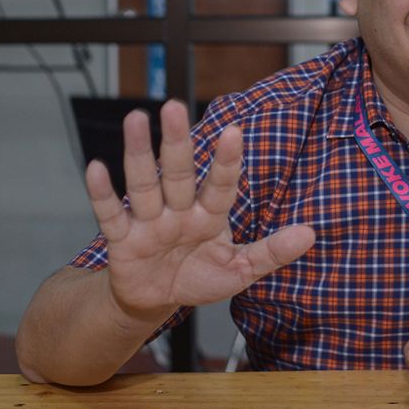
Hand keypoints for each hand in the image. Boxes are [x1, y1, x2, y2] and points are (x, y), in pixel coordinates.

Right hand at [85, 99, 314, 323]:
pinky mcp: (122, 240)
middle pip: (179, 172)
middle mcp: (179, 210)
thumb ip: (272, 252)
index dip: (226, 161)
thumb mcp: (240, 270)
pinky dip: (102, 194)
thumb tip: (310, 234)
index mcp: (210, 215)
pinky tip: (97, 168)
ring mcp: (150, 222)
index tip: (233, 132)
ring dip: (139, 152)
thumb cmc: (198, 278)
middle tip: (176, 105)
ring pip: (145, 183)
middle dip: (177, 141)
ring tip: (136, 118)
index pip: (220, 184)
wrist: (156, 302)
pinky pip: (111, 214)